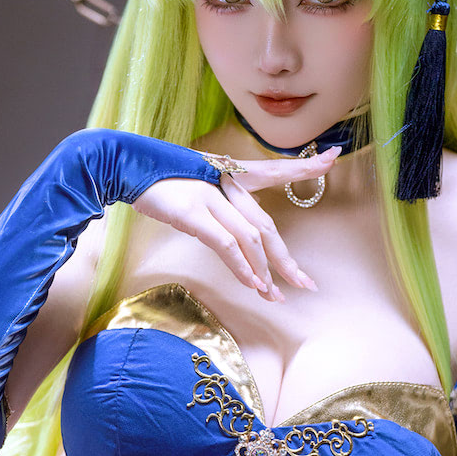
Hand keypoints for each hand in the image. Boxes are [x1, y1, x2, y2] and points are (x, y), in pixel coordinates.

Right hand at [131, 147, 339, 300]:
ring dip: (266, 270)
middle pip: (267, 223)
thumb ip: (217, 207)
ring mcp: (210, 197)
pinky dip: (243, 266)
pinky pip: (226, 244)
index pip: (273, 170)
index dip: (303, 167)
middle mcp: (225, 183)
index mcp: (228, 173)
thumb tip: (231, 238)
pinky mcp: (193, 212)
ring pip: (252, 237)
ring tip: (275, 296)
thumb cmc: (156, 178)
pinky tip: (253, 284)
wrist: (123, 163)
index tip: (333, 159)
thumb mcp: (193, 188)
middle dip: (287, 258)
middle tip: (305, 284)